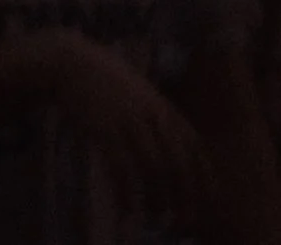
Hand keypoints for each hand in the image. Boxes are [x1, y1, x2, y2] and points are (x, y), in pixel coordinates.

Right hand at [31, 38, 207, 219]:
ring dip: (157, 197)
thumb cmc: (107, 78)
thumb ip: (159, 114)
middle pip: (177, 160)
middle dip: (185, 194)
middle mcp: (150, 113)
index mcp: (162, 105)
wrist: (71, 61)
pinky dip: (126, 193)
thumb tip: (177, 145)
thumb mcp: (141, 91)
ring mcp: (128, 120)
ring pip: (153, 168)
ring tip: (157, 217)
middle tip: (185, 219)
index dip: (204, 174)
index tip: (208, 198)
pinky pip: (121, 168)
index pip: (193, 144)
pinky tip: (128, 209)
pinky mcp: (104, 128)